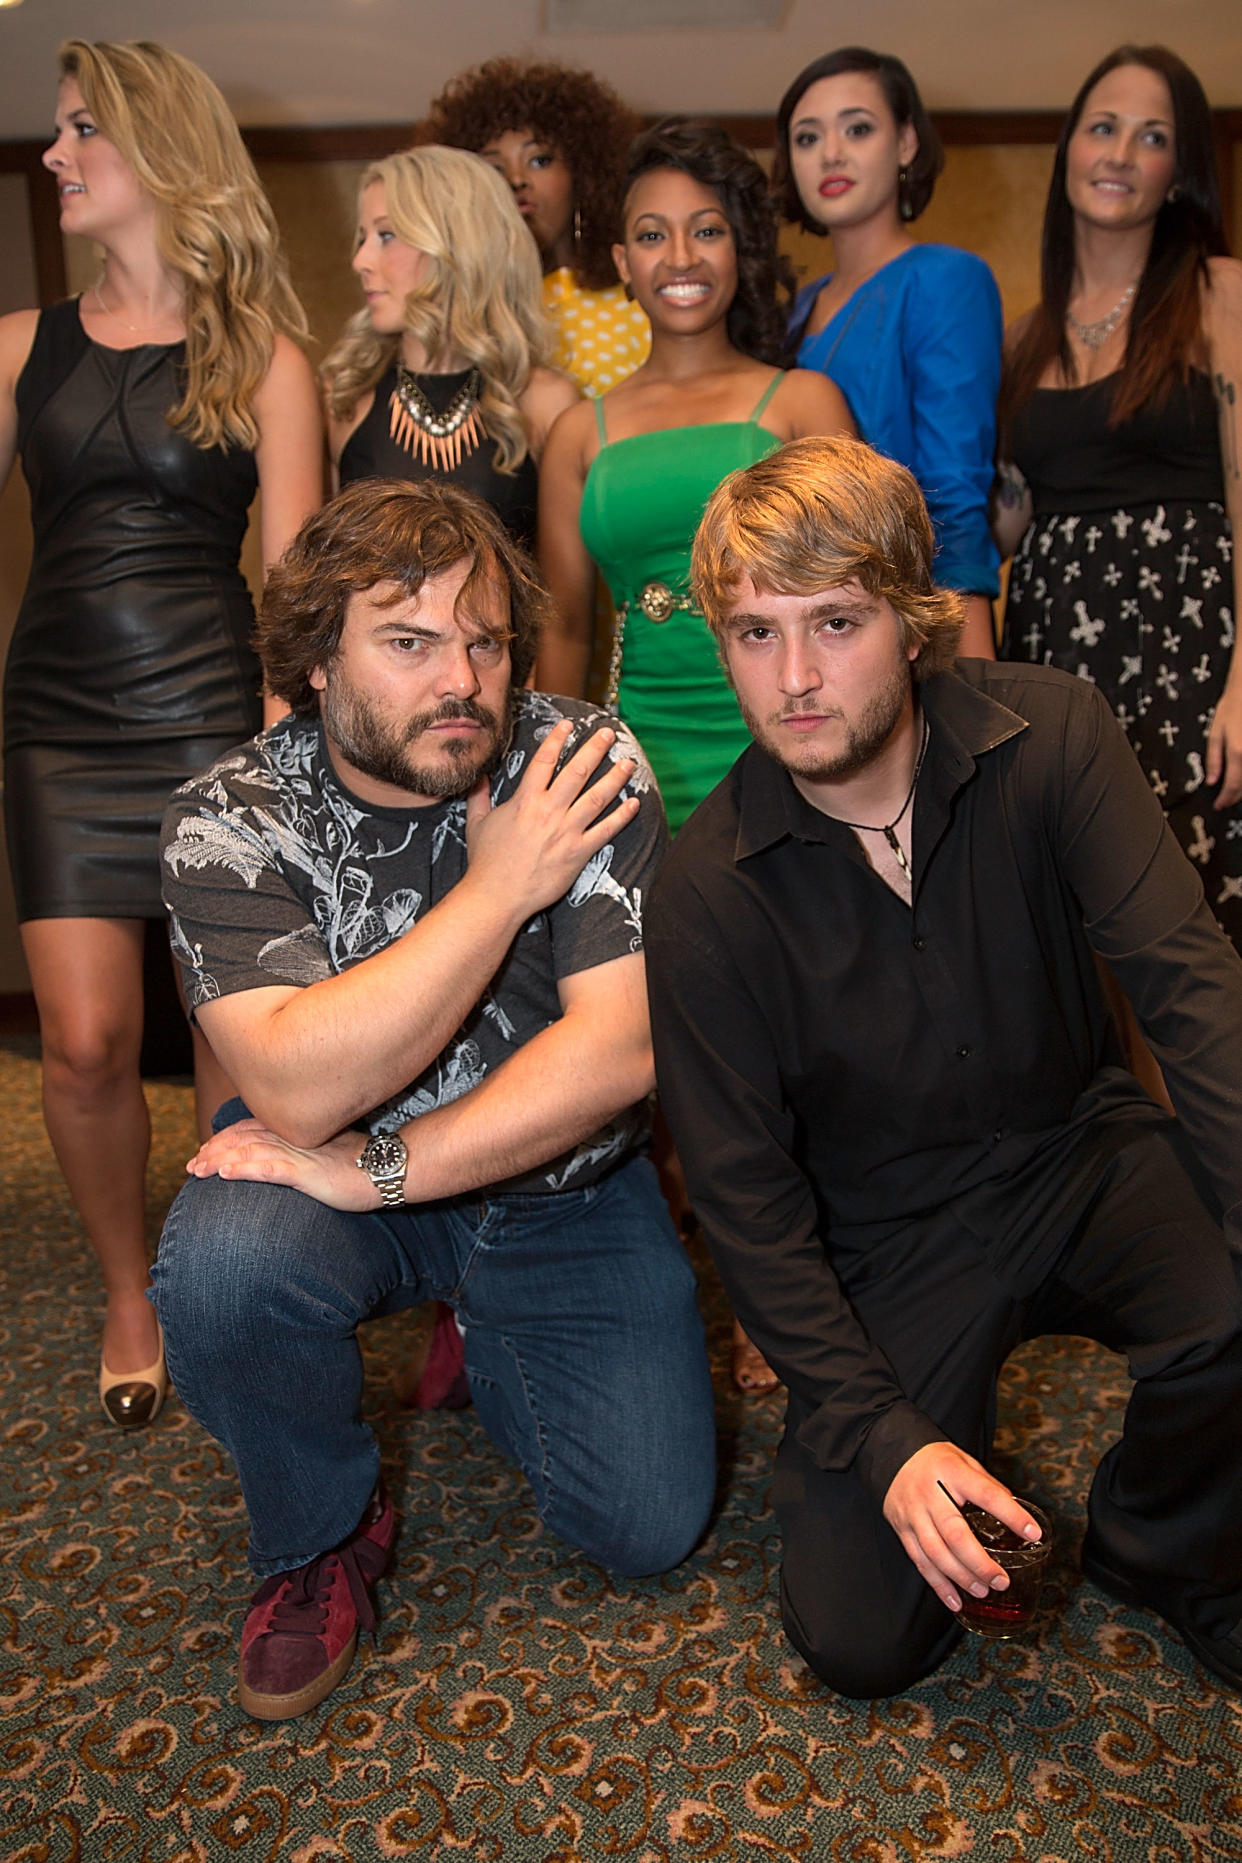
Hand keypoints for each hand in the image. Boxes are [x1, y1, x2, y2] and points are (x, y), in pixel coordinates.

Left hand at [187, 1118, 378, 1210]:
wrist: (388, 1169)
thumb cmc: (362, 1163)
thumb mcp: (327, 1151)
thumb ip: (305, 1149)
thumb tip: (288, 1160)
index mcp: (296, 1129)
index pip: (250, 1127)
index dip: (224, 1137)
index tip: (205, 1150)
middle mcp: (293, 1135)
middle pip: (242, 1136)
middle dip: (213, 1149)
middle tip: (192, 1165)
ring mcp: (299, 1153)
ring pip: (249, 1150)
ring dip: (219, 1160)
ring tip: (198, 1170)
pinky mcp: (306, 1173)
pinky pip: (269, 1169)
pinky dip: (243, 1169)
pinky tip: (224, 1174)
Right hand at [465, 718, 638, 917]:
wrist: (497, 896)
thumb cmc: (486, 862)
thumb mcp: (477, 824)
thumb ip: (479, 797)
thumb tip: (480, 777)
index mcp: (525, 801)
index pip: (544, 760)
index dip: (557, 739)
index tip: (568, 724)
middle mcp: (548, 811)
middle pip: (577, 771)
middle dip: (595, 749)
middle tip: (609, 734)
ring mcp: (565, 832)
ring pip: (597, 797)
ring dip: (615, 778)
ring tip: (629, 763)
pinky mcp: (578, 853)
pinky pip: (605, 831)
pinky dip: (622, 816)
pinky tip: (634, 803)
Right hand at [882, 1441, 1042, 1615]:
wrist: (892, 1453)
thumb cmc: (936, 1460)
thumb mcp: (965, 1461)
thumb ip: (987, 1486)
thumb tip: (1015, 1513)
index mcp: (952, 1472)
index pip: (986, 1494)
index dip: (1011, 1514)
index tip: (1032, 1533)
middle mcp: (930, 1494)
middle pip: (955, 1533)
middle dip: (980, 1562)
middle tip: (1001, 1580)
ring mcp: (913, 1513)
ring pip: (936, 1552)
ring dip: (961, 1577)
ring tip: (982, 1591)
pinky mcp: (901, 1528)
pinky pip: (920, 1561)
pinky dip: (938, 1584)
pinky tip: (955, 1600)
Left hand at [1206, 676, 1241, 808]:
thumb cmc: (1233, 708)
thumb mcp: (1216, 733)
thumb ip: (1213, 759)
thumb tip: (1211, 781)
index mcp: (1238, 752)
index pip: (1232, 786)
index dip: (1225, 799)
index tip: (1219, 805)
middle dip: (1235, 797)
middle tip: (1225, 801)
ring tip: (1235, 792)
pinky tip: (1241, 776)